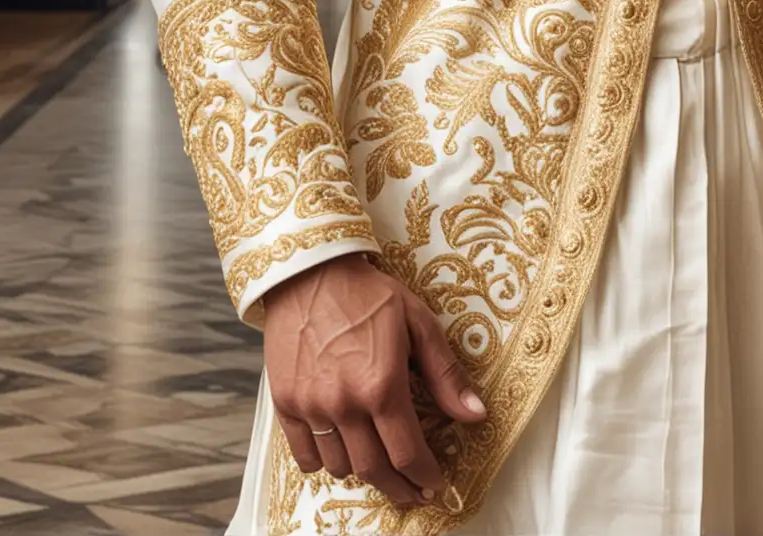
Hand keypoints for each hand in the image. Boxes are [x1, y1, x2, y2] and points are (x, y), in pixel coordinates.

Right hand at [262, 252, 487, 506]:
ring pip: (340, 466)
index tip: (433, 483)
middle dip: (398, 487)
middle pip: (375, 469)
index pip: (407, 452)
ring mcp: (312, 406)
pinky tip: (339, 452)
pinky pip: (305, 456)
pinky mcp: (285, 403)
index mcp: (382, 384)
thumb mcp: (418, 322)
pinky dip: (323, 463)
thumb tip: (476, 414)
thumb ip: (446, 374)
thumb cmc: (368, 294)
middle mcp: (345, 403)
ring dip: (363, 471)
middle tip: (412, 491)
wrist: (310, 271)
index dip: (424, 475)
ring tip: (378, 463)